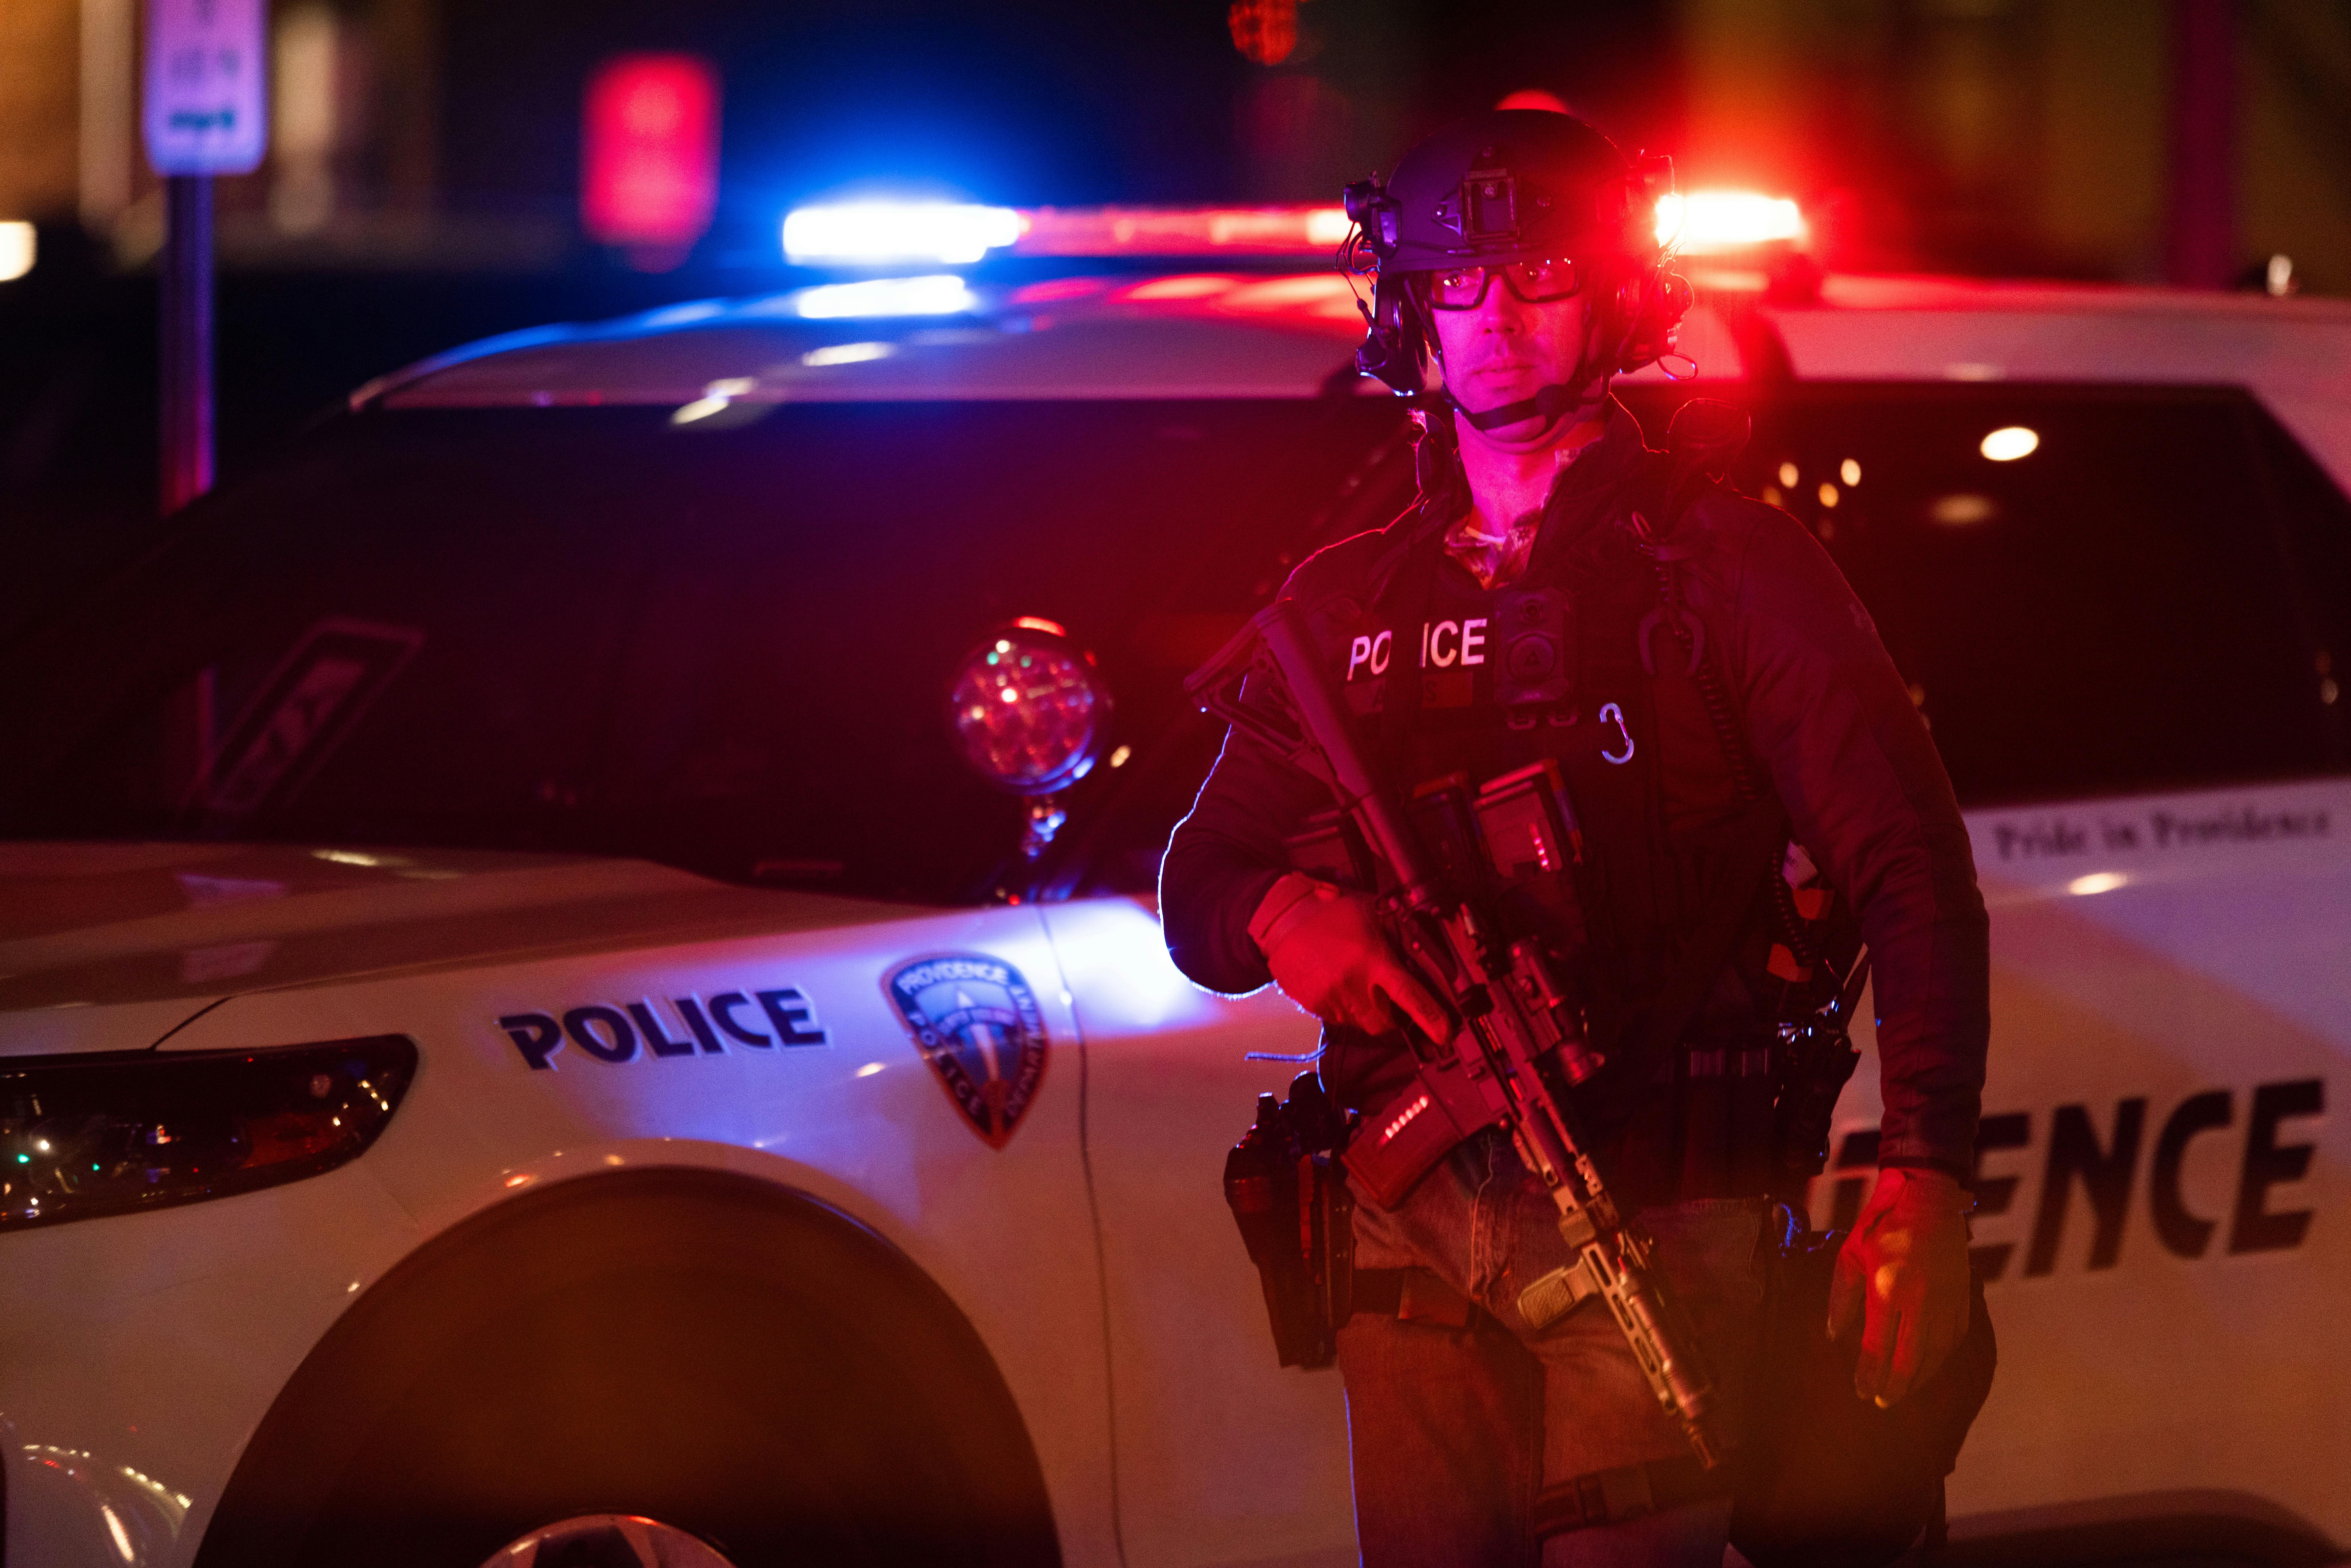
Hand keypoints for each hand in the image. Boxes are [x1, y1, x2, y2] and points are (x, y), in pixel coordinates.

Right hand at [1248, 874, 1451, 1042]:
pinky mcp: (1314, 1005)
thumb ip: (1397, 936)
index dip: (1431, 1018)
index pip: (1410, 996)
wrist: (1283, 917)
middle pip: (1385, 1023)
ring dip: (1366, 1011)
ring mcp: (1332, 998)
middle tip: (1386, 996)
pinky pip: (1339, 1018)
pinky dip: (1344, 1007)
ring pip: (1362, 1023)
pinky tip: (1336, 981)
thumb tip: (1422, 957)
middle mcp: (1353, 984)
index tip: (1444, 1033)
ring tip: (1355, 981)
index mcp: (1373, 960)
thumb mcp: (1372, 913)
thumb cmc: (1332, 911)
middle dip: (1392, 1016)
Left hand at [1827, 1166, 1971, 1407]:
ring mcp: (1945, 1301)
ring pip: (1934, 1356)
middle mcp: (1919, 1301)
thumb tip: (1833, 1334)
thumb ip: (1841, 1299)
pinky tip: (1928, 1366)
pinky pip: (1954, 1340)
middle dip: (1894, 1387)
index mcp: (1886, 1289)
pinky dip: (1940, 1359)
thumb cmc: (1882, 1225)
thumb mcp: (1850, 1256)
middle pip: (1909, 1361)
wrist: (1928, 1199)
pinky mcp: (1963, 1298)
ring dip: (1918, 1379)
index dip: (1869, 1375)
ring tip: (1902, 1391)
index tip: (1862, 1393)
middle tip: (1882, 1402)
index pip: (1876, 1347)